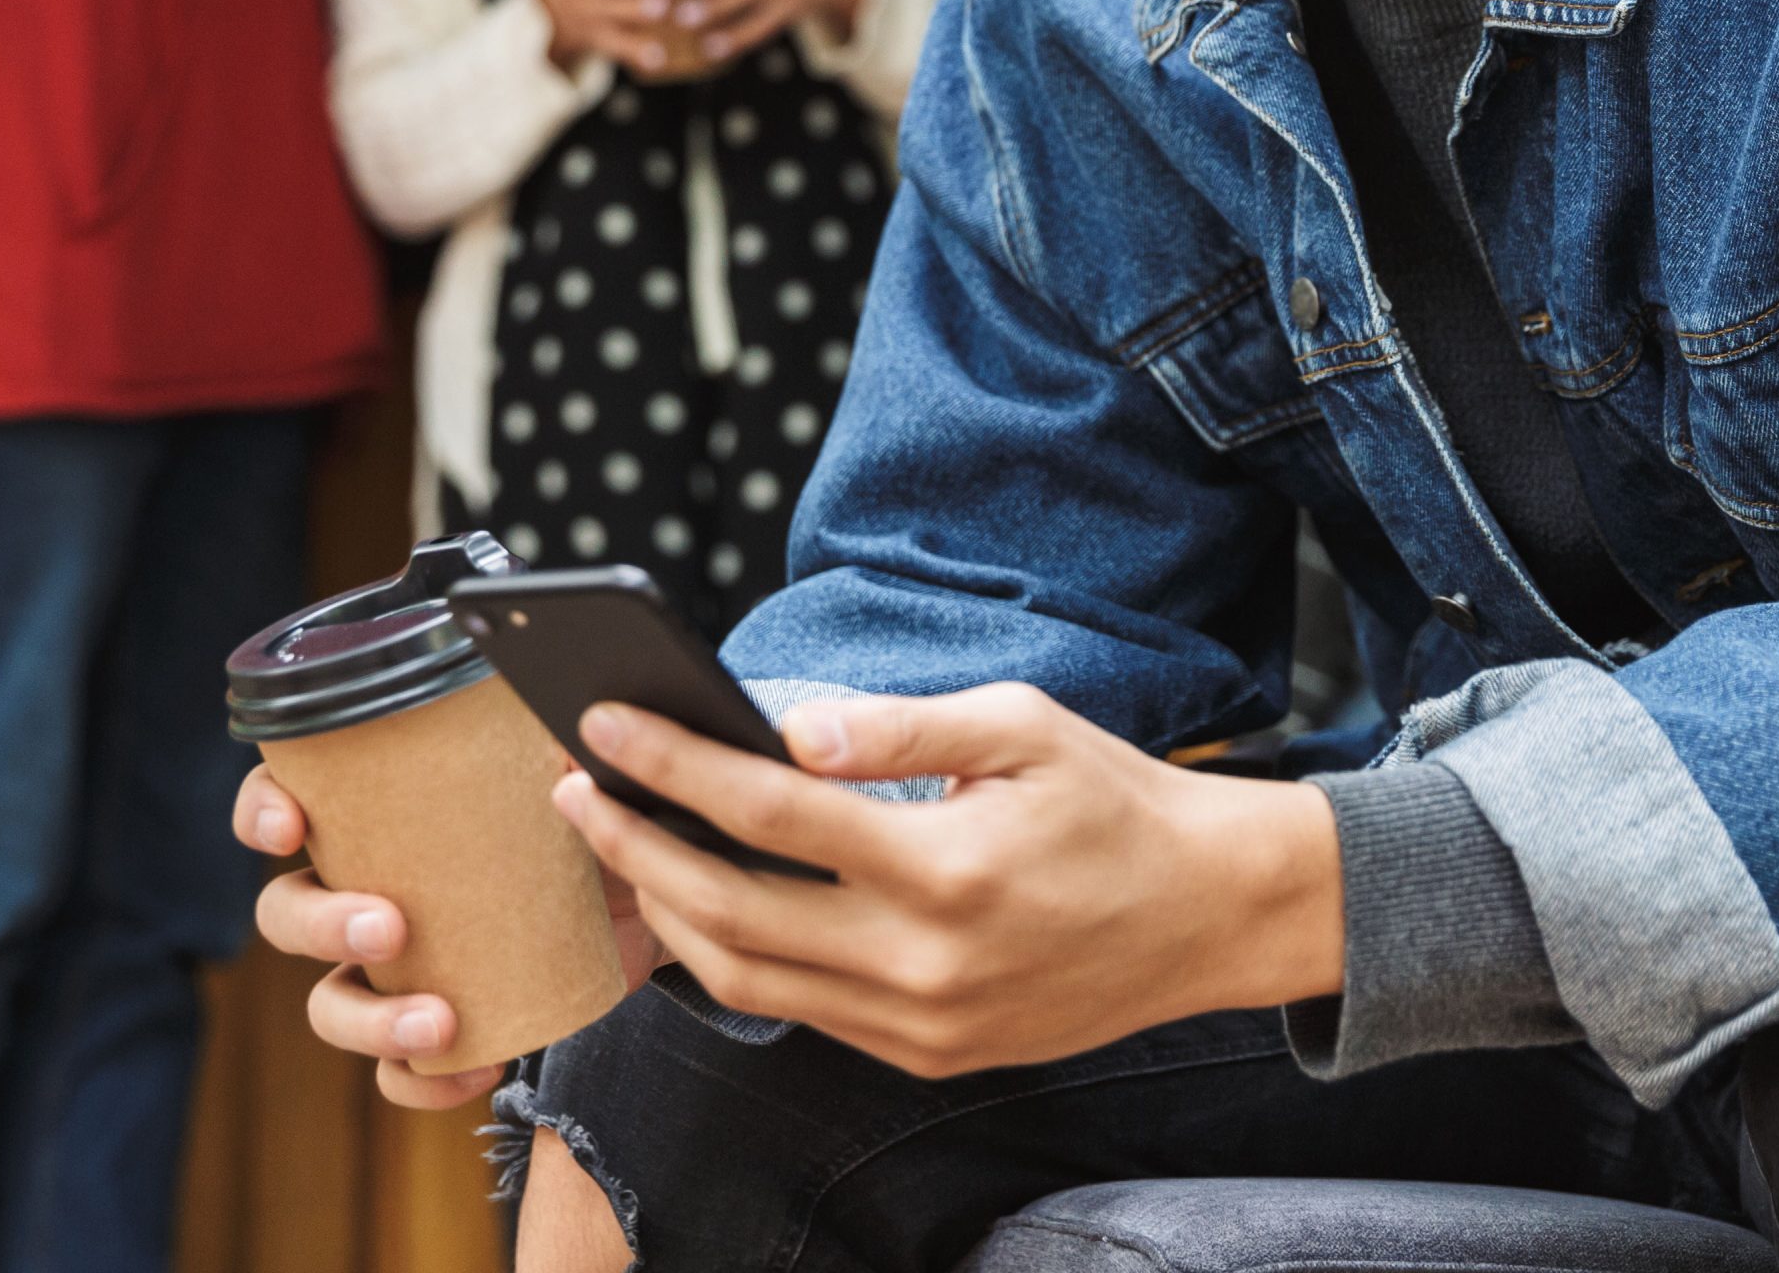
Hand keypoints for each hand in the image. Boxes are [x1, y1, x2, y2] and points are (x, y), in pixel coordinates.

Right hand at [234, 762, 659, 1111]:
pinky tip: (477, 1068)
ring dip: (368, 1021)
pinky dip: (424, 1081)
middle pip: (287, 912)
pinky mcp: (436, 1026)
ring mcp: (393, 966)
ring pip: (329, 1004)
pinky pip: (396, 1074)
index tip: (290, 828)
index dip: (263, 812)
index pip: (283, 802)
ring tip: (438, 1022)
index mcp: (380, 814)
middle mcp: (368, 889)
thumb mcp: (578, 773)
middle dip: (321, 924)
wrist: (643, 888)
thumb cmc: (586, 812)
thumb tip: (573, 749)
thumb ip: (566, 752)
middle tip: (390, 928)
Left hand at [550, 685, 1345, 1079]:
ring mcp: (919, 1024)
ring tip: (622, 845)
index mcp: (945, 870)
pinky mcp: (925, 1055)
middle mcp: (922, 964)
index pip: (769, 812)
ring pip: (748, 980)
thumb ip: (902, 729)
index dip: (673, 767)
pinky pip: (801, 1011)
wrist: (1203, 913)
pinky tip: (705, 905)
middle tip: (575, 788)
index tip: (604, 726)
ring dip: (667, 912)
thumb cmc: (1113, 801)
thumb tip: (791, 724)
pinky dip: (734, 960)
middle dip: (636, 845)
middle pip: (730, 911)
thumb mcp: (1023, 727)